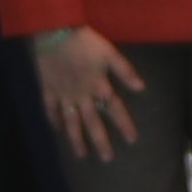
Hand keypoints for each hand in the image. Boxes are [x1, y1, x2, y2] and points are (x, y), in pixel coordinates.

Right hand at [29, 25, 143, 160]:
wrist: (55, 33)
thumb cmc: (85, 41)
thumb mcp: (109, 52)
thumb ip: (125, 70)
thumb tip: (142, 88)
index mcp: (98, 85)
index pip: (114, 109)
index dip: (124, 124)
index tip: (132, 140)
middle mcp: (82, 95)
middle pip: (92, 122)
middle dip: (100, 141)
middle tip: (107, 159)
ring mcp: (64, 94)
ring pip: (71, 121)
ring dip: (76, 139)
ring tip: (81, 155)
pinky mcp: (48, 89)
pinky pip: (50, 108)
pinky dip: (54, 119)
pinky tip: (57, 130)